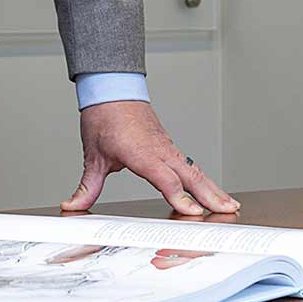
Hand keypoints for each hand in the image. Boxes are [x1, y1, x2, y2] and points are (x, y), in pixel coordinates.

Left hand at [61, 101, 238, 216]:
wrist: (112, 88)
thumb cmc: (104, 117)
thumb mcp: (93, 155)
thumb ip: (87, 186)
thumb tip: (72, 205)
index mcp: (139, 152)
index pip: (163, 177)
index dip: (178, 196)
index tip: (192, 212)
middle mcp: (158, 150)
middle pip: (189, 175)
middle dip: (209, 195)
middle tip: (226, 211)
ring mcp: (167, 148)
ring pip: (194, 170)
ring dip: (213, 188)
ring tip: (230, 205)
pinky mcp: (169, 147)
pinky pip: (190, 165)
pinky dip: (204, 179)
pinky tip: (214, 191)